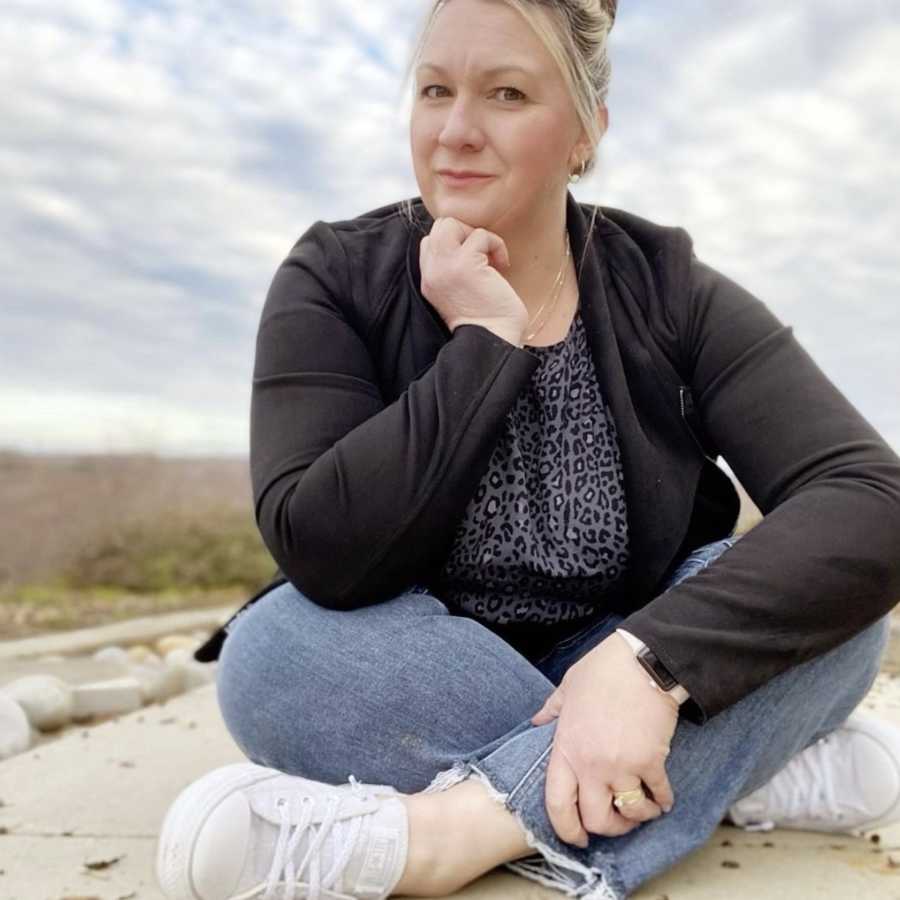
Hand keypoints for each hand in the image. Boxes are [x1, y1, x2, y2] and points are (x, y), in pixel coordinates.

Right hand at [418, 216, 527, 337]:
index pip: (431, 241)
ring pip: (451, 223)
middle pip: (439, 227)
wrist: (492, 341)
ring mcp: (444, 266)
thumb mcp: (460, 293)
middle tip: (483, 256)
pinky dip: (496, 245)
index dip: (457, 243)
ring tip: (491, 260)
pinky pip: (480, 235)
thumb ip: (454, 269)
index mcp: (429, 280)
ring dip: (477, 236)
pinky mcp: (464, 264)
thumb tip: (470, 243)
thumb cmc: (486, 320)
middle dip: (465, 233)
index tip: (476, 263)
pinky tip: (502, 266)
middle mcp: (431, 271)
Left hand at [531, 632, 678, 843]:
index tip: (578, 837)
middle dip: (608, 829)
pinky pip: (658, 795)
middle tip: (617, 823)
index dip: (566, 829)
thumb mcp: (567, 687)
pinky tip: (664, 797)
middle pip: (595, 820)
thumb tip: (537, 720)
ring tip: (643, 808)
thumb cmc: (603, 670)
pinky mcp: (651, 761)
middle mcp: (591, 764)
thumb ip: (551, 709)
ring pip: (629, 813)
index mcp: (566, 748)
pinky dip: (663, 801)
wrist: (642, 661)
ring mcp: (621, 765)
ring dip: (638, 816)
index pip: (557, 803)